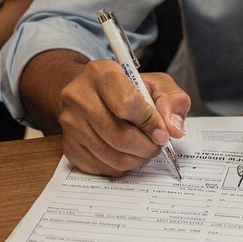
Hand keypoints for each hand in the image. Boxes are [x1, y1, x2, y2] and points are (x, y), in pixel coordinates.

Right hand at [55, 59, 190, 176]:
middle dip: (148, 146)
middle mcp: (79, 97)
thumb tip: (173, 128)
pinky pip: (103, 168)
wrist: (89, 93)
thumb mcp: (155, 83)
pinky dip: (122, 166)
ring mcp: (71, 124)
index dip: (151, 122)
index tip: (161, 130)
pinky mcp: (69, 146)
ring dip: (137, 159)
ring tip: (144, 148)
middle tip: (156, 144)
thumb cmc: (124, 88)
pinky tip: (126, 153)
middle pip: (121, 136)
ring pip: (114, 156)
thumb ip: (172, 101)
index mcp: (100, 73)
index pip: (128, 104)